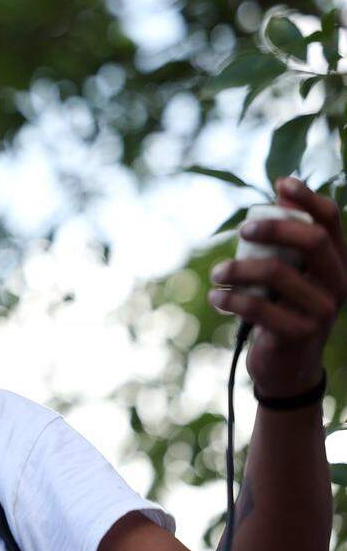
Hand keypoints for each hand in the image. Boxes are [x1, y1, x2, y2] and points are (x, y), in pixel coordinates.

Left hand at [208, 176, 346, 398]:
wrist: (287, 366)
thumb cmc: (284, 309)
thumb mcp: (290, 273)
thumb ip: (287, 238)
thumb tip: (282, 190)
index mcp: (337, 264)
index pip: (332, 222)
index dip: (309, 199)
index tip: (281, 183)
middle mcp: (338, 284)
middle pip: (313, 241)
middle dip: (273, 228)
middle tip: (241, 231)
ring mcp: (323, 311)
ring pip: (278, 273)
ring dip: (238, 268)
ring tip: (217, 273)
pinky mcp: (299, 334)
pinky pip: (258, 306)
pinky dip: (229, 297)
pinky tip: (216, 296)